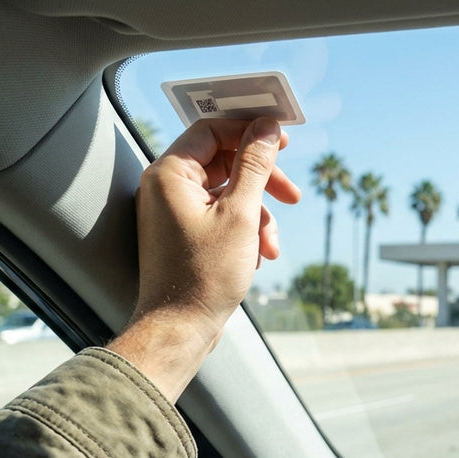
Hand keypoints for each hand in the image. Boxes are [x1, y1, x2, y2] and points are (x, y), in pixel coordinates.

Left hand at [108, 117, 300, 401]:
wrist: (180, 328)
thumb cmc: (205, 273)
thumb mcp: (241, 214)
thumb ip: (255, 166)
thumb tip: (267, 129)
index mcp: (170, 174)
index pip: (212, 130)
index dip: (250, 131)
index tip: (284, 140)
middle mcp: (167, 187)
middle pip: (224, 161)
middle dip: (262, 180)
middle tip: (292, 194)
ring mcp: (175, 211)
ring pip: (228, 193)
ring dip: (259, 214)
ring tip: (272, 244)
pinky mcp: (186, 233)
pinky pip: (222, 216)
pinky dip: (246, 230)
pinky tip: (260, 255)